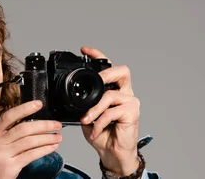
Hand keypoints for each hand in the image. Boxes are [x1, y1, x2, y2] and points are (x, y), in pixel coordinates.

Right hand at [0, 100, 62, 178]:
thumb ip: (3, 137)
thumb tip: (25, 128)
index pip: (9, 116)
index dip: (25, 108)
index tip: (38, 104)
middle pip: (23, 128)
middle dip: (43, 125)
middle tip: (56, 125)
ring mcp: (3, 155)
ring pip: (30, 141)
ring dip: (47, 138)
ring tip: (57, 137)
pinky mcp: (10, 167)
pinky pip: (31, 155)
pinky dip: (44, 150)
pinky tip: (51, 148)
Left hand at [79, 47, 140, 175]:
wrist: (111, 153)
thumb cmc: (102, 134)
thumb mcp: (87, 115)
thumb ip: (85, 104)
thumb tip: (72, 97)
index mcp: (114, 90)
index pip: (109, 68)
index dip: (98, 56)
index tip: (84, 50)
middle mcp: (125, 93)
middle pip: (122, 71)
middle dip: (105, 74)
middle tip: (95, 83)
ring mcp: (130, 102)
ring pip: (110, 96)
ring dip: (94, 110)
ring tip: (86, 121)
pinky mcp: (132, 113)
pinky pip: (111, 112)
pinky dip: (99, 122)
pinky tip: (95, 131)